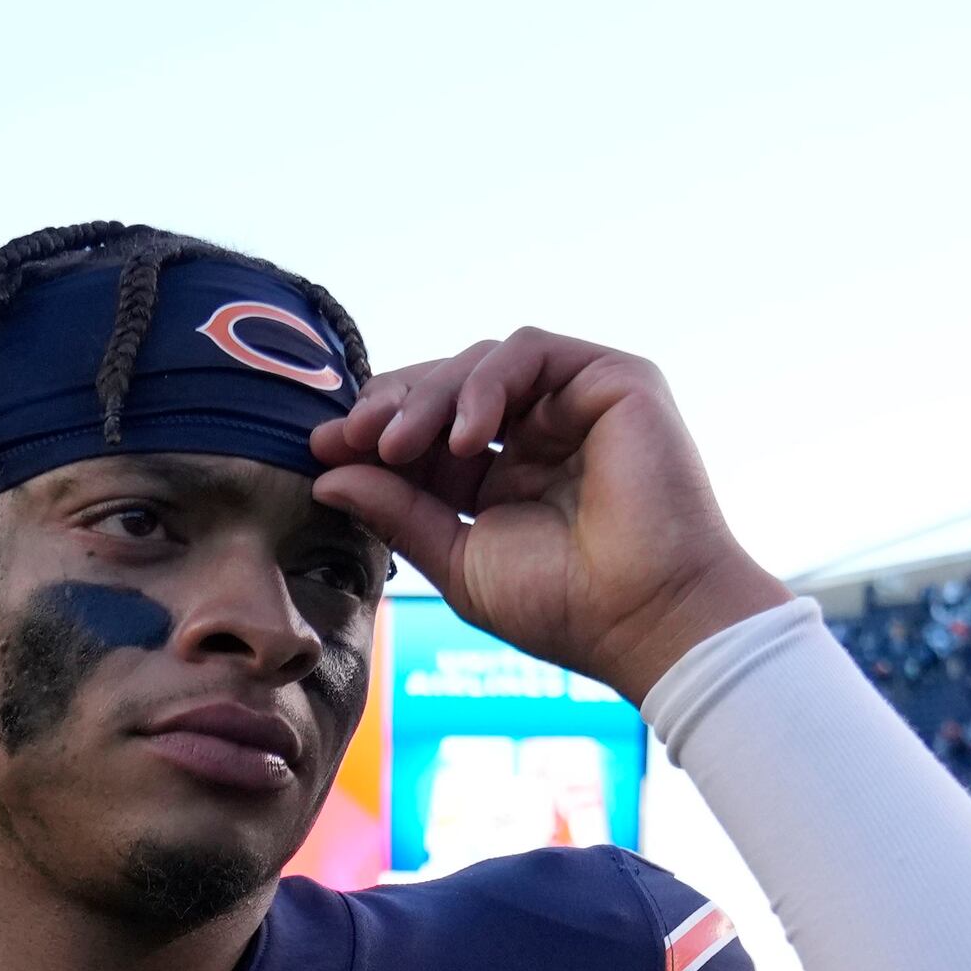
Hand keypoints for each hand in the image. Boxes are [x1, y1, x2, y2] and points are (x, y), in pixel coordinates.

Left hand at [309, 329, 793, 702]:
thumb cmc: (568, 607)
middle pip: (450, 388)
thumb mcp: (459, 559)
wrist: (648, 619)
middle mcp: (543, 431)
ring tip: (397, 443)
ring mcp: (579, 401)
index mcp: (508, 474)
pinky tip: (462, 434)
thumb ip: (399, 513)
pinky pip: (530, 351)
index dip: (376, 432)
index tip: (323, 448)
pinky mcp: (614, 378)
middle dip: (393, 406)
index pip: (430, 430)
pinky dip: (486, 382)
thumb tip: (327, 476)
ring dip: (429, 395)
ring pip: (483, 364)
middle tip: (351, 436)